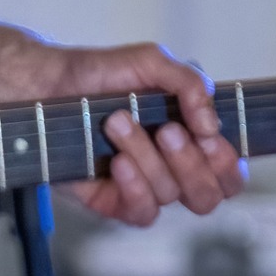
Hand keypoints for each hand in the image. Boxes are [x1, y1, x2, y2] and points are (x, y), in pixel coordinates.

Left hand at [37, 41, 245, 225]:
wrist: (46, 84)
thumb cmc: (98, 73)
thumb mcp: (150, 62)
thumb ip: (189, 83)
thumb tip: (209, 124)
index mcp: (190, 137)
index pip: (229, 171)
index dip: (225, 161)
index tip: (203, 134)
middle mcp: (170, 167)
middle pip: (209, 194)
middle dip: (192, 164)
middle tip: (167, 131)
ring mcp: (142, 186)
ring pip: (169, 195)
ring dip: (147, 157)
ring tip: (117, 123)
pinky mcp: (112, 200)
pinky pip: (141, 213)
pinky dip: (135, 188)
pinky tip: (119, 163)